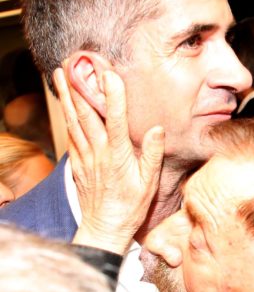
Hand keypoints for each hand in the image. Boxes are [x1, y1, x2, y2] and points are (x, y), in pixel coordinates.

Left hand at [54, 67, 163, 253]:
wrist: (105, 228)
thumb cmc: (131, 207)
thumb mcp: (149, 184)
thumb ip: (152, 155)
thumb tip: (156, 129)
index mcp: (118, 156)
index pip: (115, 120)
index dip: (113, 96)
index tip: (110, 73)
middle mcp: (98, 153)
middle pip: (86, 115)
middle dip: (80, 87)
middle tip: (74, 64)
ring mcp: (84, 157)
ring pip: (74, 121)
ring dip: (67, 96)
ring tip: (59, 74)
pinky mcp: (78, 162)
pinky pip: (70, 133)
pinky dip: (66, 114)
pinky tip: (64, 103)